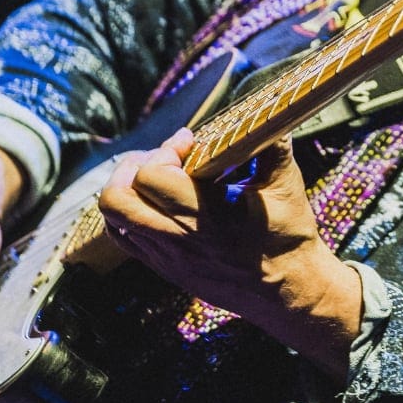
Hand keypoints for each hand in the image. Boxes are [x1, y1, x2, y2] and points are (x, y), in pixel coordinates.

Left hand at [98, 130, 361, 378]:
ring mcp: (166, 258)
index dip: (166, 149)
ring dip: (126, 189)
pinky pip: (124, 238)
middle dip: (134, 166)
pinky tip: (155, 201)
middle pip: (117, 199)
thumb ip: (271, 145)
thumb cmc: (289, 238)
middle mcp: (177, 241)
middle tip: (163, 158)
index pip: (153, 177)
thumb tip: (266, 111)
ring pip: (114, 219)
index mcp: (206, 219)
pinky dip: (129, 213)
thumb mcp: (286, 186)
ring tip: (154, 176)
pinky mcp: (165, 269)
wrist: (288, 292)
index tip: (191, 141)